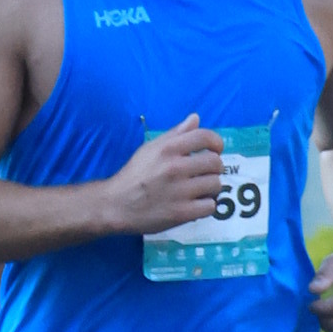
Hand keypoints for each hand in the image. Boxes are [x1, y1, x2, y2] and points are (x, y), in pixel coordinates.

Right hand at [106, 113, 225, 237]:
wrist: (116, 205)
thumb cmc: (134, 175)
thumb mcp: (150, 148)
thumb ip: (175, 134)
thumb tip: (196, 118)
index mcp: (168, 149)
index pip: (205, 137)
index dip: (216, 143)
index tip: (216, 150)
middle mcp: (175, 168)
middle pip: (215, 163)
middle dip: (214, 168)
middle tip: (204, 173)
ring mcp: (180, 192)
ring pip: (216, 185)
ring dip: (210, 188)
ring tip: (198, 190)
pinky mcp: (182, 213)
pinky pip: (210, 206)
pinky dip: (205, 206)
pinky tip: (195, 204)